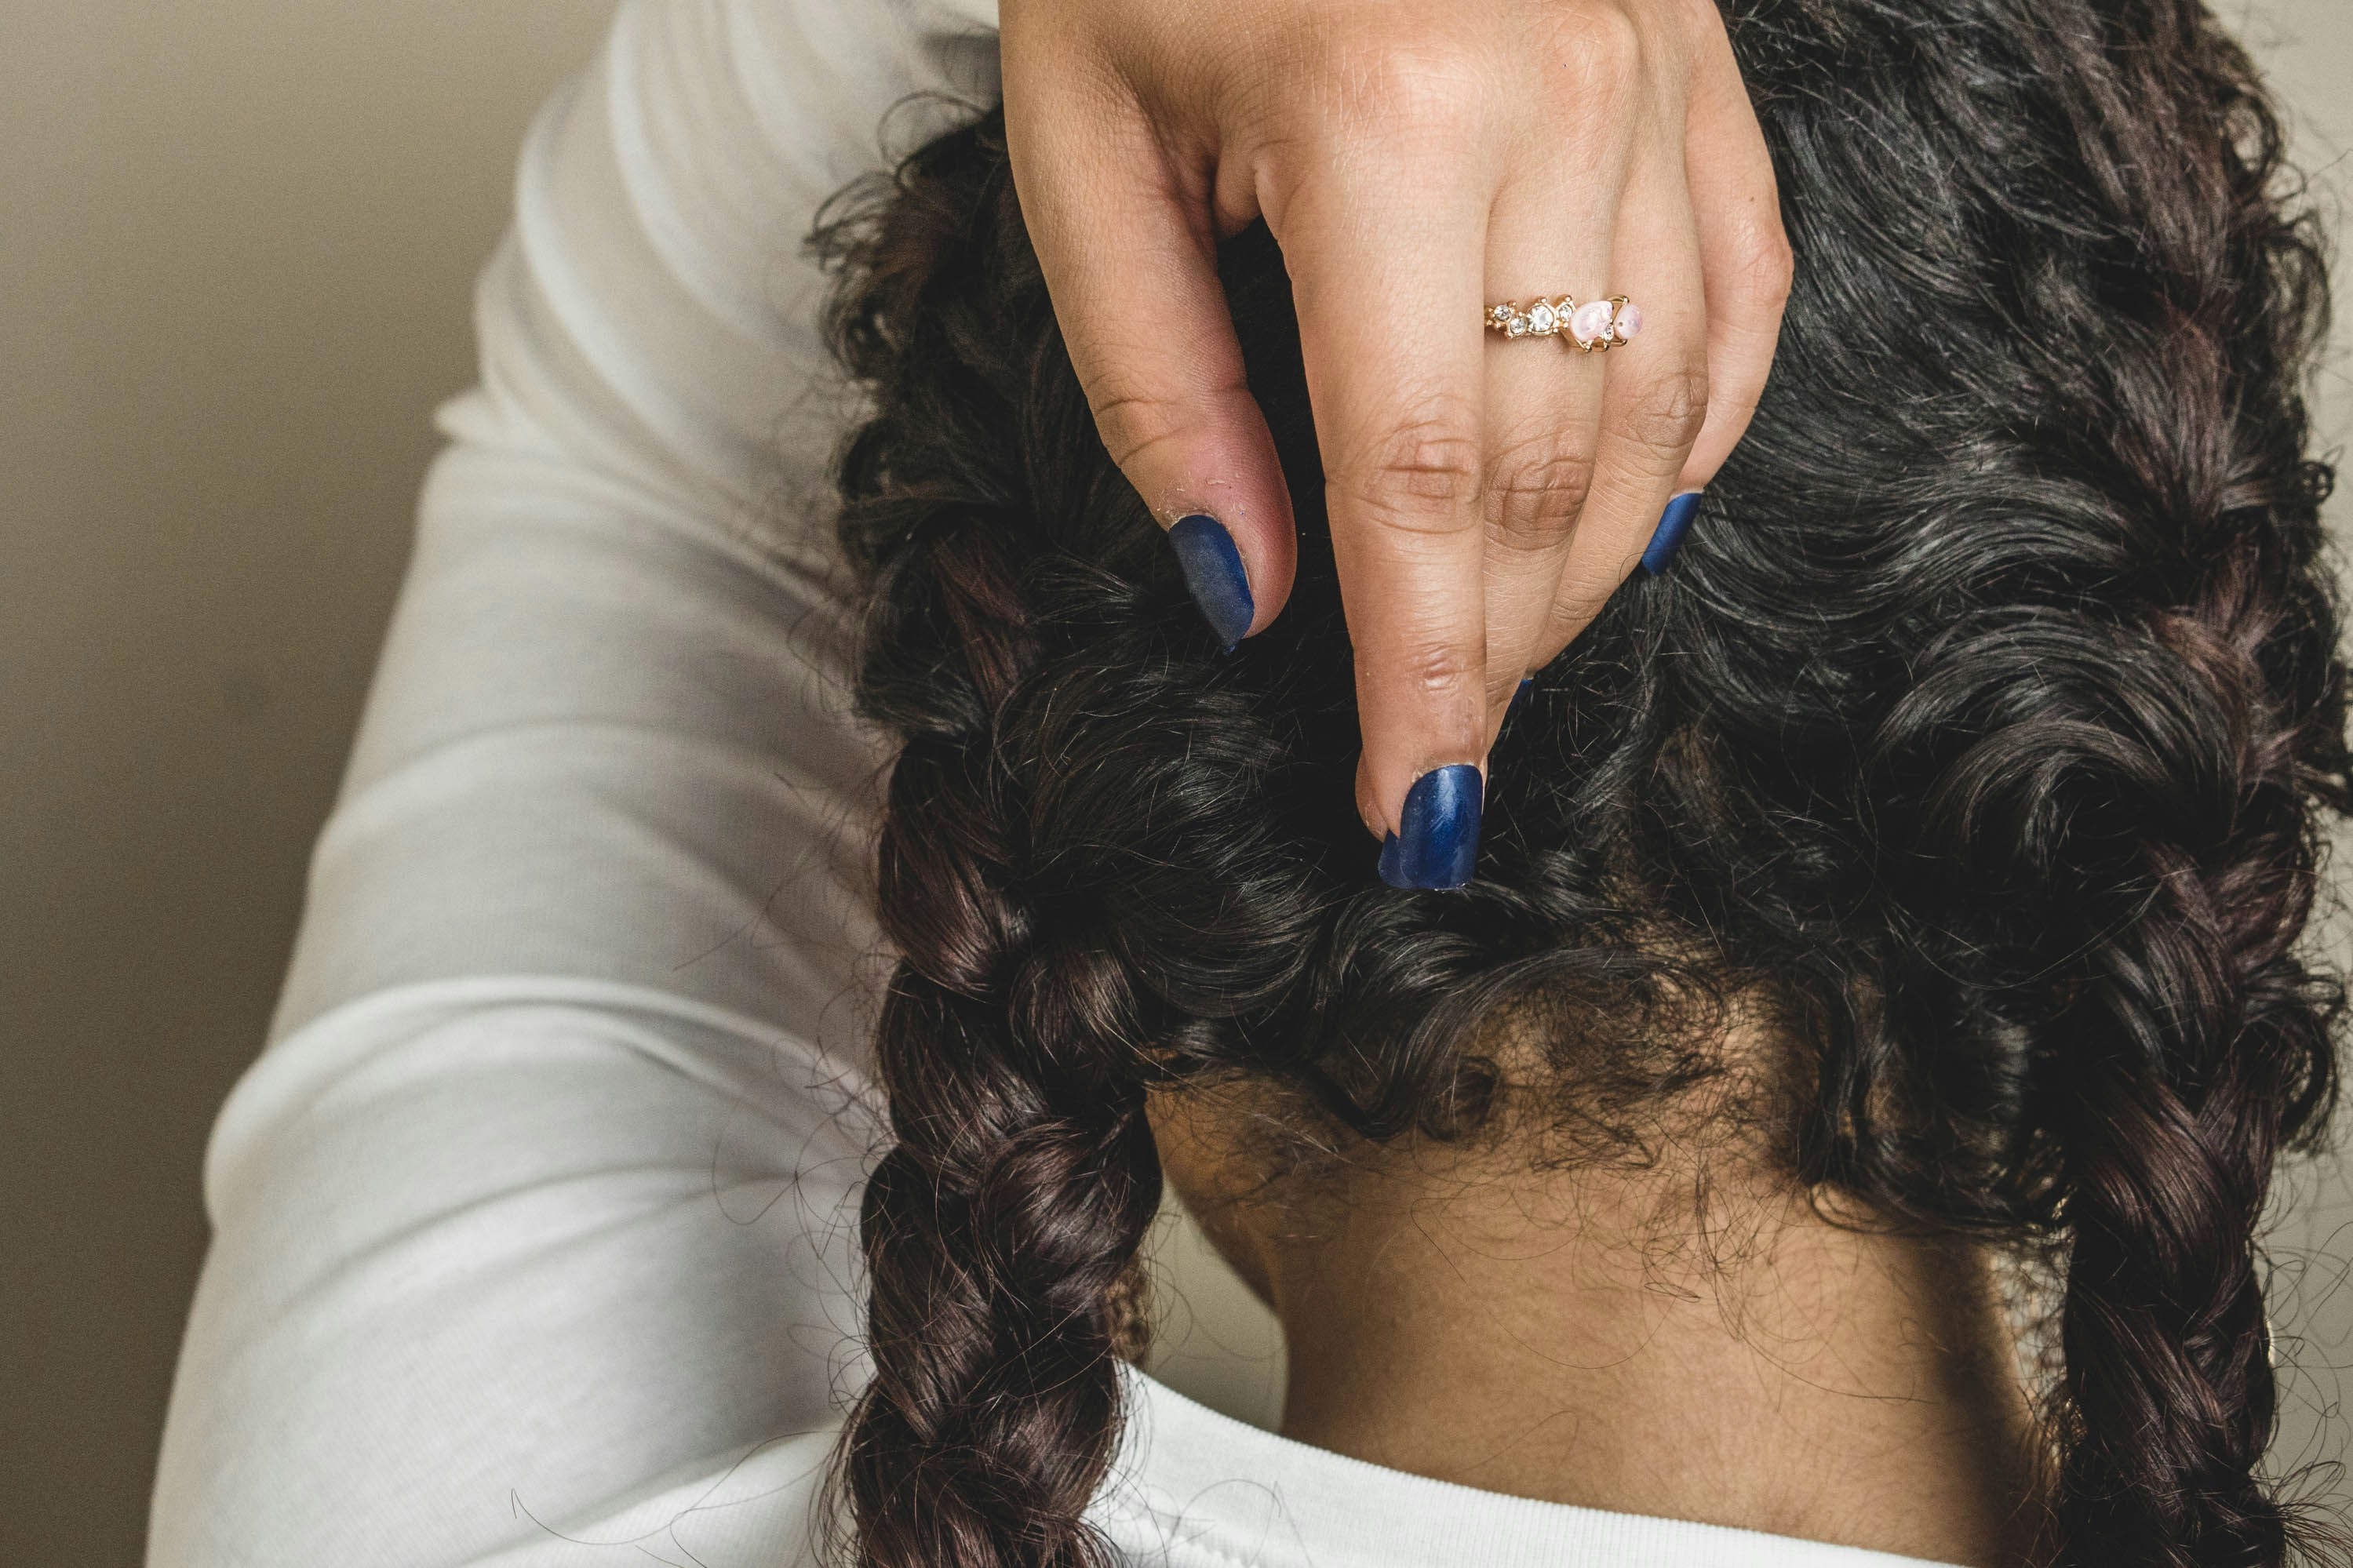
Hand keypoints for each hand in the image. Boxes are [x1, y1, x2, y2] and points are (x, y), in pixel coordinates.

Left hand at [999, 0, 1790, 886]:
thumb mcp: (1084, 154)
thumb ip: (1163, 394)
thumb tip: (1254, 598)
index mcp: (1381, 120)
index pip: (1418, 483)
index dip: (1422, 674)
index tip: (1410, 810)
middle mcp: (1557, 97)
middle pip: (1552, 465)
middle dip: (1494, 642)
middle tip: (1428, 750)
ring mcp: (1657, 75)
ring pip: (1666, 406)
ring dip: (1588, 568)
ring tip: (1506, 657)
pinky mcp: (1703, 67)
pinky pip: (1741, 298)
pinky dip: (1696, 435)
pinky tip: (1635, 516)